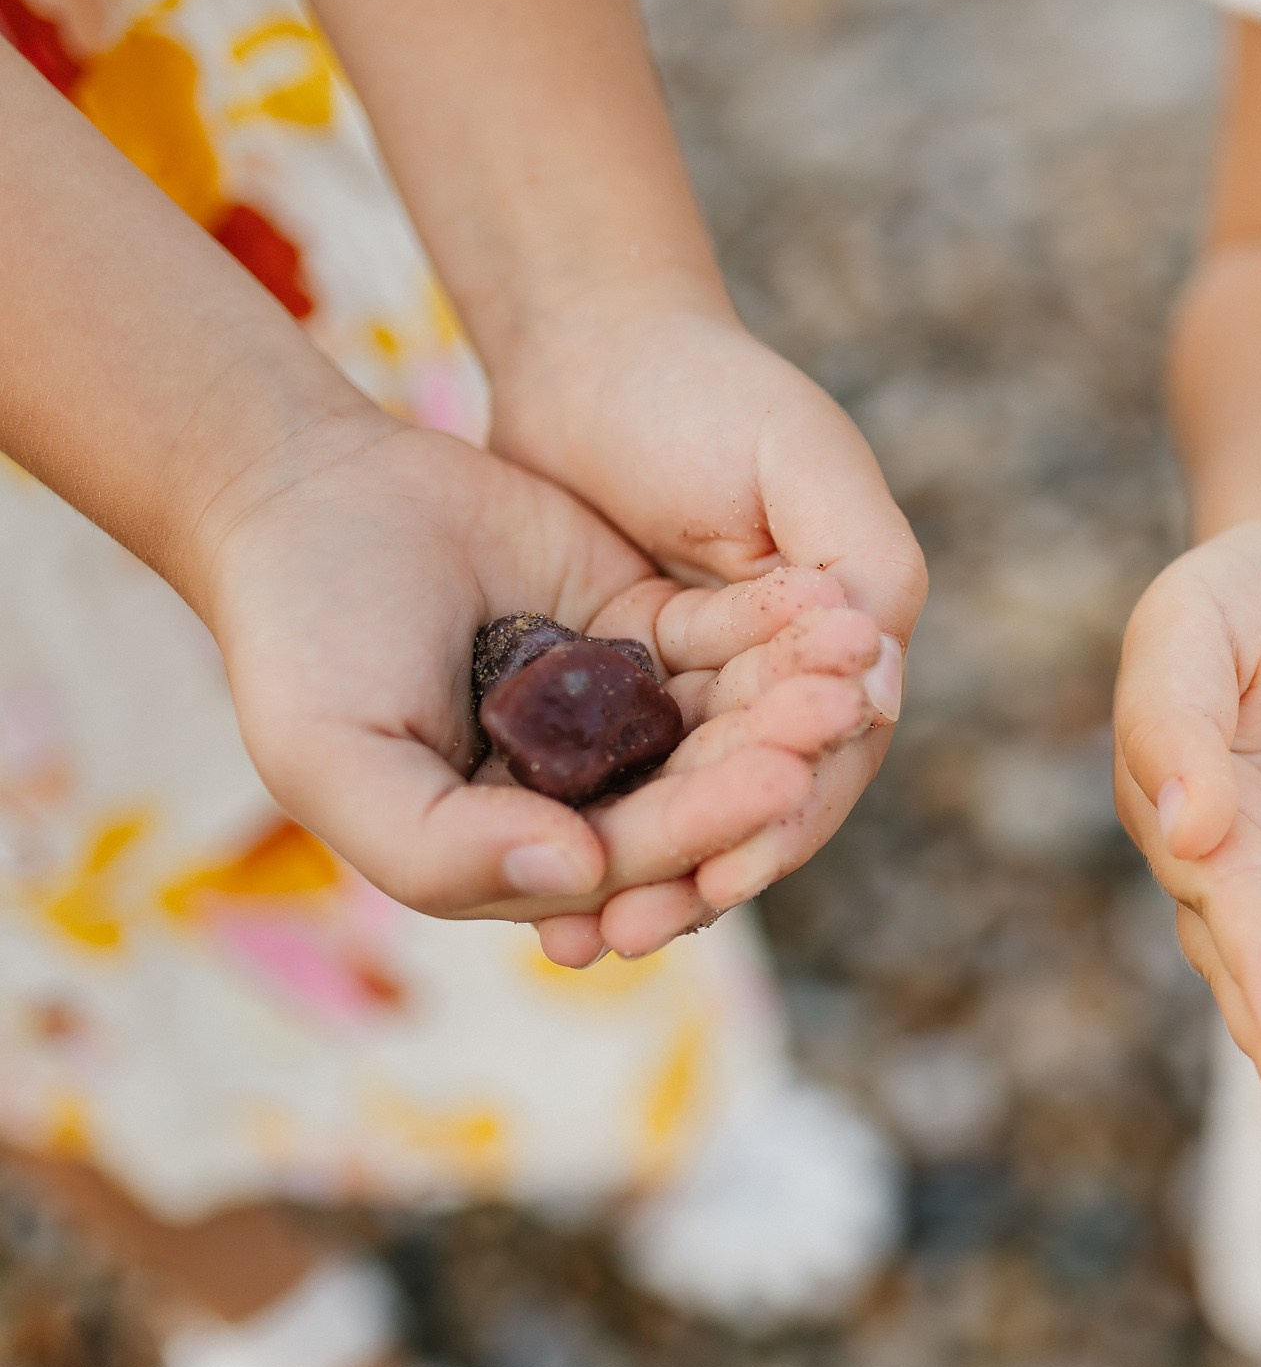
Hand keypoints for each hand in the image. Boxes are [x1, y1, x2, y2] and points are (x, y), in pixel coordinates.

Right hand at [203, 412, 880, 939]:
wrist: (303, 492)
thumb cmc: (304, 643)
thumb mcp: (337, 762)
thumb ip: (443, 845)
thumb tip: (578, 874)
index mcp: (516, 855)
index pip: (630, 863)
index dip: (703, 834)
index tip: (773, 789)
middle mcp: (579, 799)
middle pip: (697, 797)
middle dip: (770, 761)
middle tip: (838, 714)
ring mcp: (615, 716)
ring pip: (724, 725)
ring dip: (790, 699)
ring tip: (852, 660)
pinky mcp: (642, 633)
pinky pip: (723, 642)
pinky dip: (775, 628)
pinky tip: (830, 606)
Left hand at [487, 298, 925, 954]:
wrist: (589, 341)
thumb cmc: (706, 390)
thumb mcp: (801, 460)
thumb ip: (864, 564)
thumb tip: (882, 691)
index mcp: (847, 637)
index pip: (827, 758)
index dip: (778, 822)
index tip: (722, 875)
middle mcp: (781, 677)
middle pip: (751, 803)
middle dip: (698, 871)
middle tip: (632, 930)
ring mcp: (699, 686)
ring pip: (681, 805)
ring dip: (643, 873)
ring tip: (584, 939)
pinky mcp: (624, 685)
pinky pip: (614, 779)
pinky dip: (587, 827)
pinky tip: (539, 877)